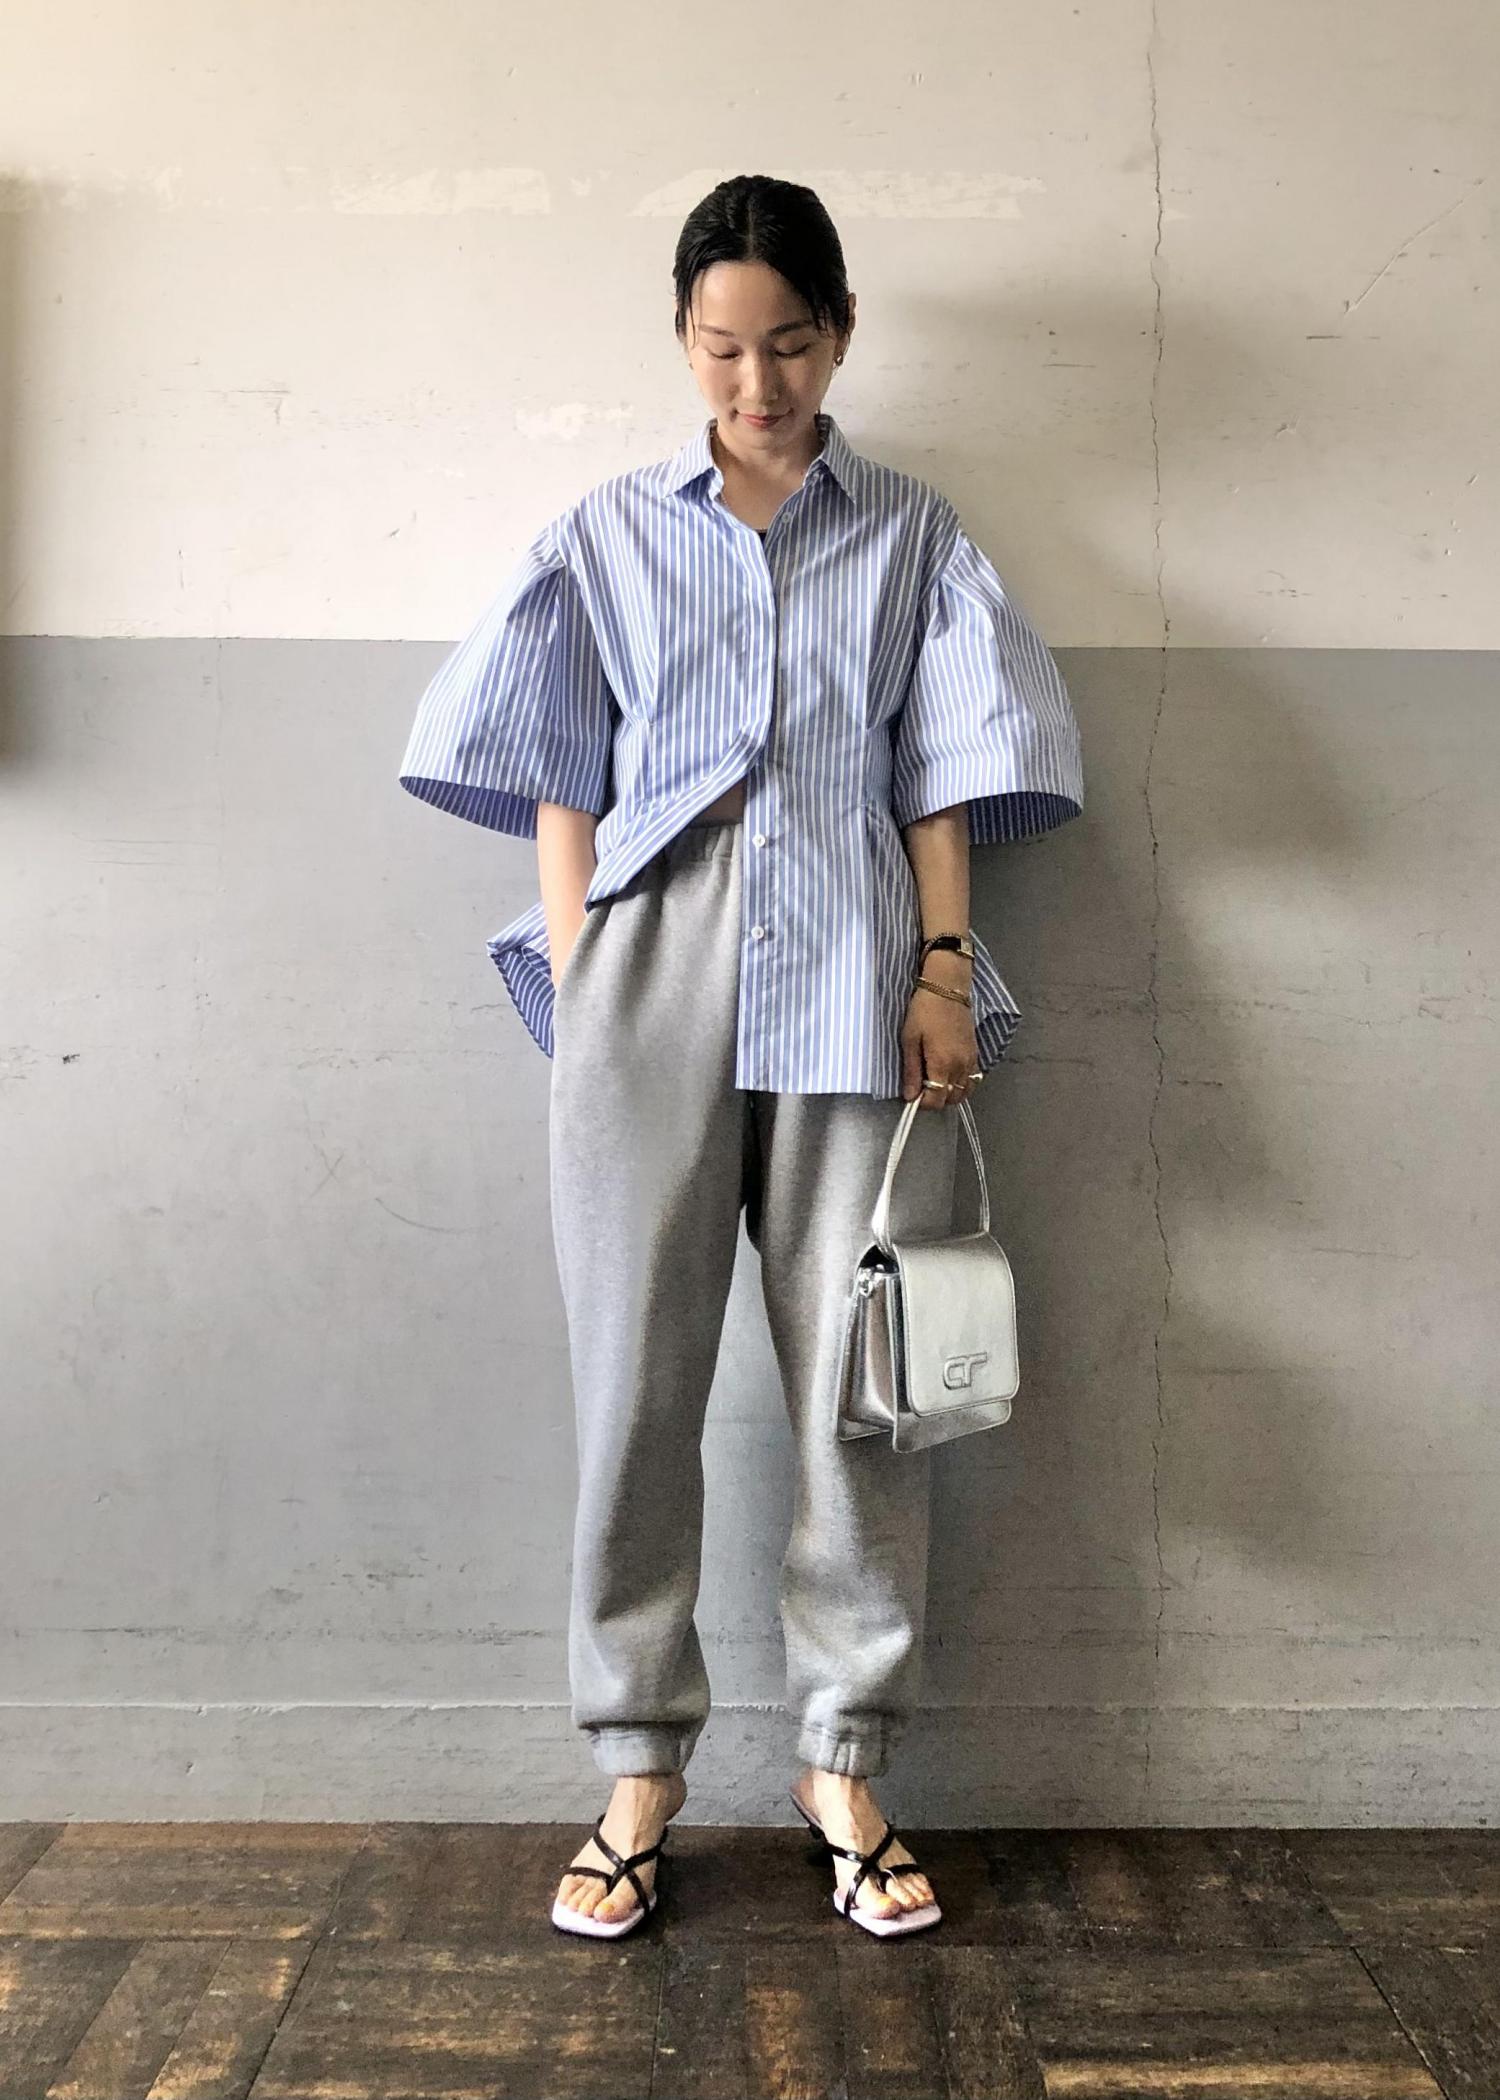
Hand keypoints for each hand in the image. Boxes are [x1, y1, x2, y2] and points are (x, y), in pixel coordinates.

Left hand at [899, 957, 979, 1109]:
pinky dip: (961, 1084)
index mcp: (942, 1064)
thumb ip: (911, 1071)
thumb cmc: (924, 1010)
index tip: (912, 1095)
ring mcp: (971, 1060)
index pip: (936, 1100)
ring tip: (934, 1080)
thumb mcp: (910, 1039)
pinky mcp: (976, 1053)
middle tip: (920, 1086)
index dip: (922, 1103)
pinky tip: (948, 1074)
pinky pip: (972, 1080)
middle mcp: (961, 1066)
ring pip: (964, 1092)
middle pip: (951, 1099)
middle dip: (935, 1099)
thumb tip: (910, 1096)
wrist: (947, 989)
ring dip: (949, 1092)